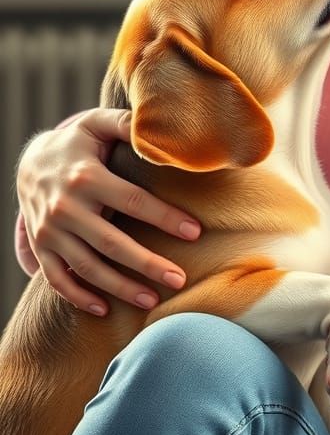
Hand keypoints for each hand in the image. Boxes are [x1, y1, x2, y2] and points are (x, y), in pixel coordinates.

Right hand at [16, 107, 200, 315]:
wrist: (29, 163)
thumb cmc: (78, 144)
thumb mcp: (98, 124)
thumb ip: (127, 125)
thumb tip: (161, 128)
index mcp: (86, 177)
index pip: (133, 201)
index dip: (165, 217)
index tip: (195, 232)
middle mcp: (65, 207)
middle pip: (111, 243)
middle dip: (147, 264)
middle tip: (179, 279)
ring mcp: (50, 232)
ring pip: (87, 267)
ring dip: (119, 287)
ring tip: (152, 300)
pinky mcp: (40, 248)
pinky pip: (58, 279)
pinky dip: (79, 298)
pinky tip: (106, 309)